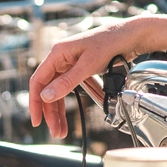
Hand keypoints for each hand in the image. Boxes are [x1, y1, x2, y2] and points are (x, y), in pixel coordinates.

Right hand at [27, 14, 155, 139]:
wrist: (131, 35)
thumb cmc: (110, 42)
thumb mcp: (88, 65)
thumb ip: (67, 81)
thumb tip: (46, 96)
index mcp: (58, 53)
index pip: (38, 81)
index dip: (35, 102)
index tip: (37, 120)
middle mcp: (61, 58)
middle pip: (48, 89)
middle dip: (51, 112)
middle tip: (55, 131)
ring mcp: (71, 63)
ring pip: (59, 90)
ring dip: (60, 110)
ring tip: (62, 129)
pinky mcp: (81, 68)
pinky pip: (71, 87)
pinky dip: (73, 100)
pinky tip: (74, 114)